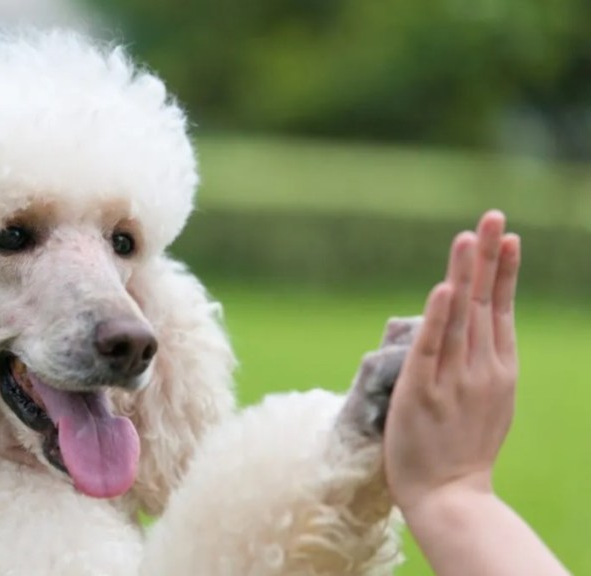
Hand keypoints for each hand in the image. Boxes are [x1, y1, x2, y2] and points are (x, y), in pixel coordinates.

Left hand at [383, 210, 520, 516]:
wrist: (449, 495)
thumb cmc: (461, 451)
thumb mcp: (485, 403)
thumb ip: (479, 367)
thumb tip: (470, 335)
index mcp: (498, 370)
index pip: (499, 310)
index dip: (503, 273)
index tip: (507, 237)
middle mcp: (480, 369)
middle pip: (484, 303)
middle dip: (488, 258)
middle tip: (492, 215)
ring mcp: (453, 380)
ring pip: (460, 318)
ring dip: (464, 276)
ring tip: (468, 238)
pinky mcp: (421, 393)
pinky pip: (431, 348)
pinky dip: (439, 317)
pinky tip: (445, 288)